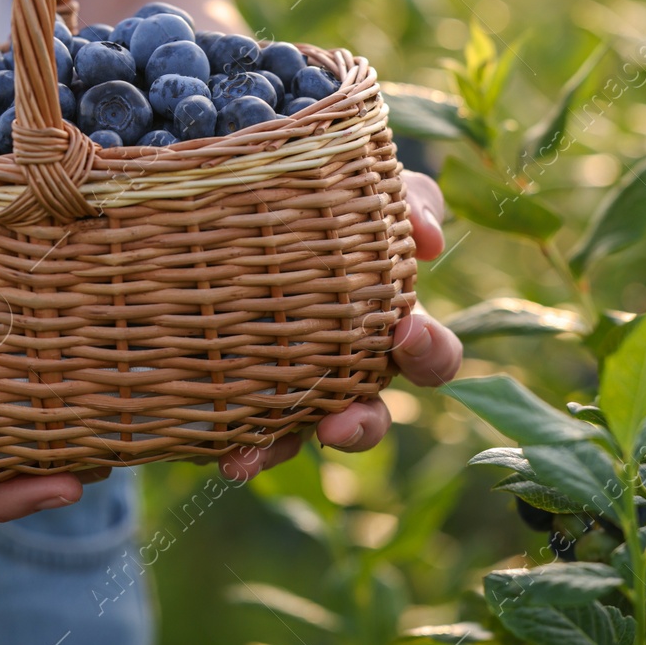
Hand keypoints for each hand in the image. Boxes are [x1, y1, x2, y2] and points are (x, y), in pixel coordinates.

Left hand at [219, 169, 462, 479]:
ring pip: (296, 434)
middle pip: (371, 416)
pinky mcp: (245, 387)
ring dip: (279, 450)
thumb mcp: (375, 186)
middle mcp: (349, 367)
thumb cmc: (327, 195)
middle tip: (338, 423)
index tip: (404, 330)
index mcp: (391, 323)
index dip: (426, 352)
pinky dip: (232, 441)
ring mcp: (296, 383)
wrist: (245, 193)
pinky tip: (216, 450)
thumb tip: (427, 237)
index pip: (429, 355)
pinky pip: (242, 425)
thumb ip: (411, 200)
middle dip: (360, 426)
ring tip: (247, 459)